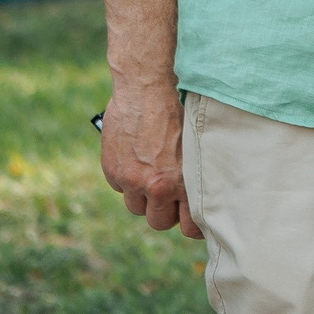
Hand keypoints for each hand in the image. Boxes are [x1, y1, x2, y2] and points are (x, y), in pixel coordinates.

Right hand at [99, 79, 201, 237]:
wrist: (147, 87)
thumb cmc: (180, 109)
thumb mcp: (197, 145)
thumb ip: (194, 174)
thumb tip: (201, 194)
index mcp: (183, 182)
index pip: (189, 227)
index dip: (190, 223)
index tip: (190, 216)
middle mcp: (156, 187)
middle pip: (159, 222)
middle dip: (164, 211)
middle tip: (169, 194)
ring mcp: (131, 180)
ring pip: (137, 207)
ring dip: (142, 196)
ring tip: (150, 174)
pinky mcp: (113, 170)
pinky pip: (119, 187)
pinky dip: (125, 178)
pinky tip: (135, 158)